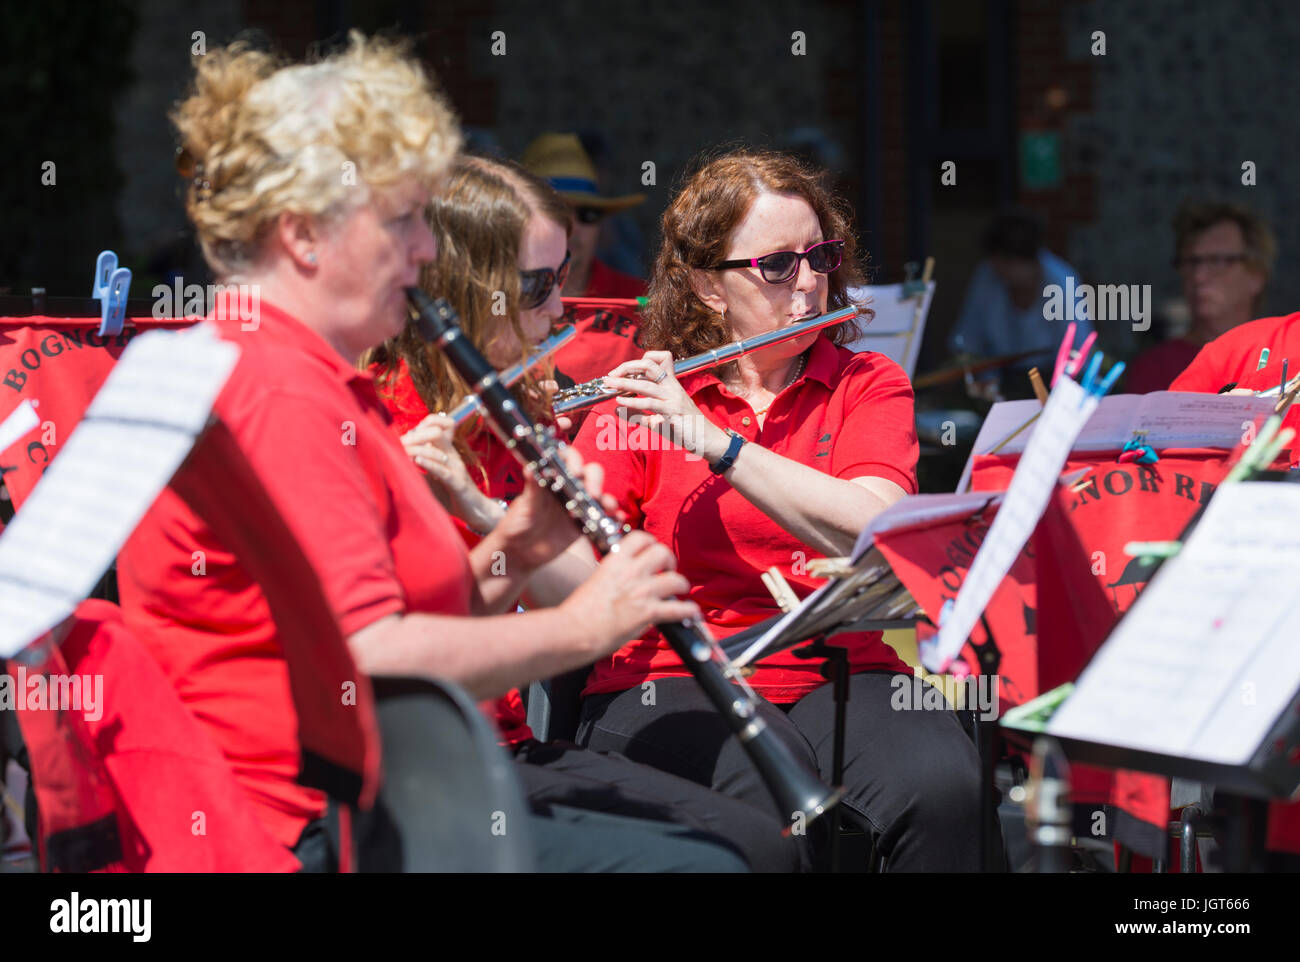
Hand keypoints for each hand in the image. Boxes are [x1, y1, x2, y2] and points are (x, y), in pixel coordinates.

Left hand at [402, 413, 502, 532]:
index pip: (438, 426)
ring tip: (403, 450)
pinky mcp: (457, 482)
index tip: (405, 436)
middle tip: (400, 443)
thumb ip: (419, 468)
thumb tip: (395, 461)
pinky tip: (417, 460)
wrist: (475, 511)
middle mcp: (452, 455)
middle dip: (416, 434)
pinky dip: (429, 464)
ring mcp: (455, 467)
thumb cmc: (450, 494)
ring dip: (418, 449)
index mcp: (446, 452)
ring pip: (437, 449)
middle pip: (436, 432)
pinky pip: (442, 470)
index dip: (421, 426)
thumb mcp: (432, 478)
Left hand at [492, 441, 622, 571]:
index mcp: (551, 478)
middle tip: (592, 493)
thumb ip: (532, 489)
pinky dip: (612, 517)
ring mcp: (577, 505)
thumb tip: (530, 468)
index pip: (567, 458)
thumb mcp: (523, 507)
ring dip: (607, 498)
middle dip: (595, 480)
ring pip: (599, 495)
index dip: (575, 460)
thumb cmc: (516, 526)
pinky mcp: (584, 524)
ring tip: (607, 507)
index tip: (575, 472)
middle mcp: (567, 488)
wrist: (519, 554)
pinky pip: (602, 517)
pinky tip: (616, 519)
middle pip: (589, 473)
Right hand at [559, 529, 699, 655]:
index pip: (640, 537)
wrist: (573, 630)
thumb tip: (627, 582)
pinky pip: (679, 608)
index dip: (651, 543)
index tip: (653, 550)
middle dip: (669, 560)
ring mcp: (641, 591)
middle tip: (668, 570)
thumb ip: (614, 576)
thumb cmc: (579, 611)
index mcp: (614, 561)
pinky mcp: (648, 612)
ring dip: (682, 585)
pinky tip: (691, 612)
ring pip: (676, 579)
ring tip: (680, 590)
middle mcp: (630, 572)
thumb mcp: (595, 581)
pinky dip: (689, 610)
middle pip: (662, 552)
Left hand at [600, 351, 730, 461]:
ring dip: (625, 384)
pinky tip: (620, 404)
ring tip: (610, 386)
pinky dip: (632, 403)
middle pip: (649, 366)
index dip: (638, 361)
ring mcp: (673, 400)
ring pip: (646, 385)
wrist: (708, 441)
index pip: (659, 359)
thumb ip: (640, 414)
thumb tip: (617, 411)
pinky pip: (650, 405)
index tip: (621, 372)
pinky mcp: (673, 413)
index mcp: (672, 384)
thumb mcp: (660, 418)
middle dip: (626, 368)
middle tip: (610, 376)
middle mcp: (673, 388)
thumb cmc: (686, 429)